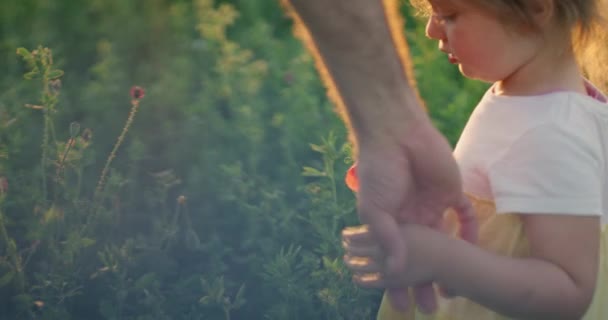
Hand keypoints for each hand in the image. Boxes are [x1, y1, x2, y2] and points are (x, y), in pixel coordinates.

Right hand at [351, 121, 476, 311]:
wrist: (396, 135)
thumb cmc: (379, 171)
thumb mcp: (373, 209)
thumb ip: (386, 239)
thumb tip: (397, 270)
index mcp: (391, 223)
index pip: (395, 259)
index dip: (395, 283)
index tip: (401, 306)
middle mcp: (413, 219)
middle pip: (422, 258)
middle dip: (424, 283)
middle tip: (431, 309)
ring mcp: (433, 207)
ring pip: (445, 244)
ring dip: (450, 266)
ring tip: (453, 292)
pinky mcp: (452, 193)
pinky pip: (466, 217)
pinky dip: (471, 234)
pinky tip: (475, 254)